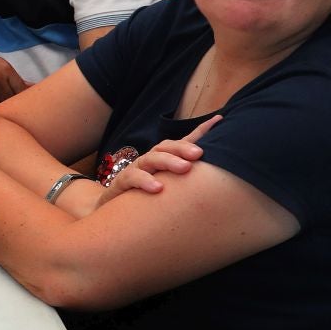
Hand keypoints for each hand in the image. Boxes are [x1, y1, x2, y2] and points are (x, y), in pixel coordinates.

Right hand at [83, 114, 221, 213]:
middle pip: (167, 147)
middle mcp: (150, 161)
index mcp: (163, 160)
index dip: (201, 131)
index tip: (219, 120)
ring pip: (152, 159)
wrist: (111, 210)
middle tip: (199, 154)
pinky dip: (146, 181)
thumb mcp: (168, 186)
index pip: (182, 142)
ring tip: (184, 168)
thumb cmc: (145, 197)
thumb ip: (187, 181)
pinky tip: (159, 188)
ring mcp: (136, 170)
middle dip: (183, 148)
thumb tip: (219, 177)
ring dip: (168, 161)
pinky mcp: (122, 182)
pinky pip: (133, 178)